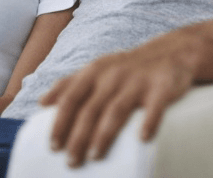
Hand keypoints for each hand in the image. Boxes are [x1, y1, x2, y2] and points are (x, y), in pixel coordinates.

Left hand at [39, 39, 197, 167]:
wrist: (170, 52)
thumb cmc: (126, 67)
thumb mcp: (97, 68)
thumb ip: (70, 83)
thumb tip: (42, 102)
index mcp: (95, 71)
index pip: (71, 97)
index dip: (60, 121)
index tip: (53, 146)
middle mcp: (114, 75)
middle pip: (91, 109)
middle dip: (78, 137)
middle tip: (71, 161)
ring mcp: (138, 81)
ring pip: (116, 110)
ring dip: (104, 134)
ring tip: (95, 155)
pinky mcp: (162, 87)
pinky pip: (155, 106)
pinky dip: (149, 121)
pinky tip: (143, 138)